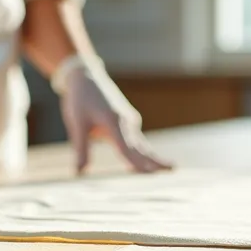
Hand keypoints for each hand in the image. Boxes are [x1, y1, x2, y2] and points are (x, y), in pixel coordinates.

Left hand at [56, 58, 171, 173]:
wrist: (85, 78)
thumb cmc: (80, 100)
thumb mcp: (77, 124)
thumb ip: (81, 149)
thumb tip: (78, 172)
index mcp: (113, 122)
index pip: (127, 148)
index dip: (137, 163)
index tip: (149, 172)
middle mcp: (126, 122)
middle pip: (142, 147)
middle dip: (156, 160)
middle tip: (173, 169)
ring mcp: (129, 121)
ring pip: (143, 144)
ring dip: (153, 157)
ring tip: (168, 168)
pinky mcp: (128, 121)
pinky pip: (138, 141)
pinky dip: (145, 152)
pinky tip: (150, 162)